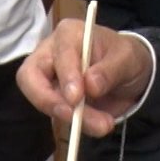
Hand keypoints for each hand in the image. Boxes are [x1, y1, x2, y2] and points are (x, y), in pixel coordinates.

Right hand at [16, 19, 152, 137]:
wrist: (129, 74)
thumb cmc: (124, 56)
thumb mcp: (127, 58)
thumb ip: (110, 70)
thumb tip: (90, 86)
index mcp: (69, 34)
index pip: (59, 54)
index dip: (66, 76)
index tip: (77, 98)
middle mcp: (51, 54)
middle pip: (30, 76)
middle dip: (47, 99)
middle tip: (70, 116)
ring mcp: (49, 78)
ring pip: (41, 99)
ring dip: (68, 117)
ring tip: (101, 125)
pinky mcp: (54, 98)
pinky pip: (56, 113)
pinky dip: (75, 123)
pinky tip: (97, 125)